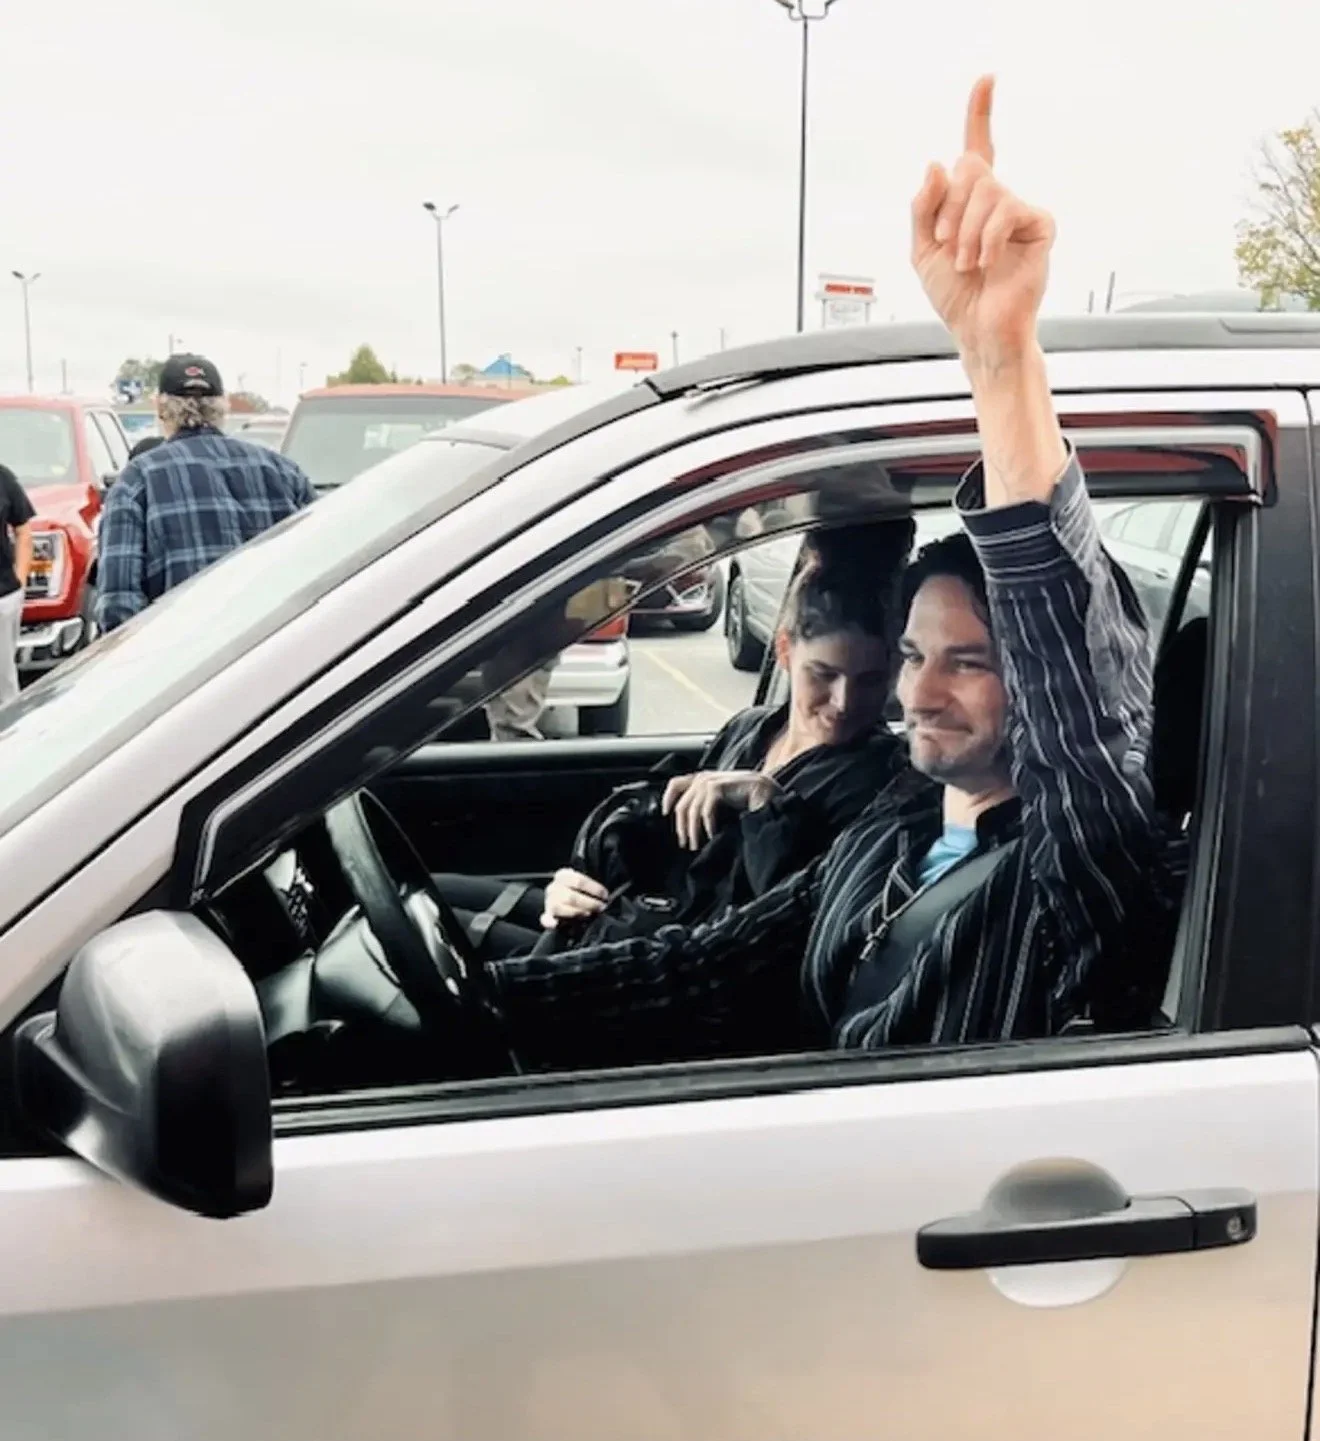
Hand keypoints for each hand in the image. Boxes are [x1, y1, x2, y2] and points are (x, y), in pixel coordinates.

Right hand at [541, 868, 608, 928]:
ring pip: (561, 909)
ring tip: (590, 915)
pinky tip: (558, 924)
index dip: (594, 889)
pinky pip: (547, 921)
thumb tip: (603, 893)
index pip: (579, 881)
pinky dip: (552, 923)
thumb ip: (589, 885)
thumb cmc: (577, 890)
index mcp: (562, 876)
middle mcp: (553, 888)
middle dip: (589, 903)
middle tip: (601, 908)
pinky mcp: (546, 917)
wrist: (559, 898)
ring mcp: (548, 903)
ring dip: (577, 913)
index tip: (605, 895)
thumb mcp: (582, 882)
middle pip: (572, 897)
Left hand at [661, 770, 778, 851]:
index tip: (666, 815)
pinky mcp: (718, 787)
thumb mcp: (720, 799)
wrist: (767, 791)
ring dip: (692, 831)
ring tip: (696, 845)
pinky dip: (707, 826)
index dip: (668, 799)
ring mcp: (709, 781)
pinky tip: (712, 835)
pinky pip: (705, 811)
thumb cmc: (746, 797)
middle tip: (686, 843)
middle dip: (682, 827)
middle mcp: (703, 778)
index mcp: (702, 778)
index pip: (676, 784)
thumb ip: (705, 803)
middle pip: (682, 805)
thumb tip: (689, 823)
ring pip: (691, 810)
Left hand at [911, 76, 1054, 372]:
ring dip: (965, 230)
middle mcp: (998, 200)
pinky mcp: (1040, 226)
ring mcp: (1020, 211)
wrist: (978, 330)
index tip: (986, 79)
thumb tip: (937, 164)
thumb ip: (924, 207)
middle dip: (949, 208)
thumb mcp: (922, 249)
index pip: (978, 147)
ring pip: (986, 190)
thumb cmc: (954, 295)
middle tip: (947, 245)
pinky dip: (987, 238)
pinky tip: (985, 261)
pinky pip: (1008, 210)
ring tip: (966, 262)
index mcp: (971, 202)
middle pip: (971, 166)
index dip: (980, 113)